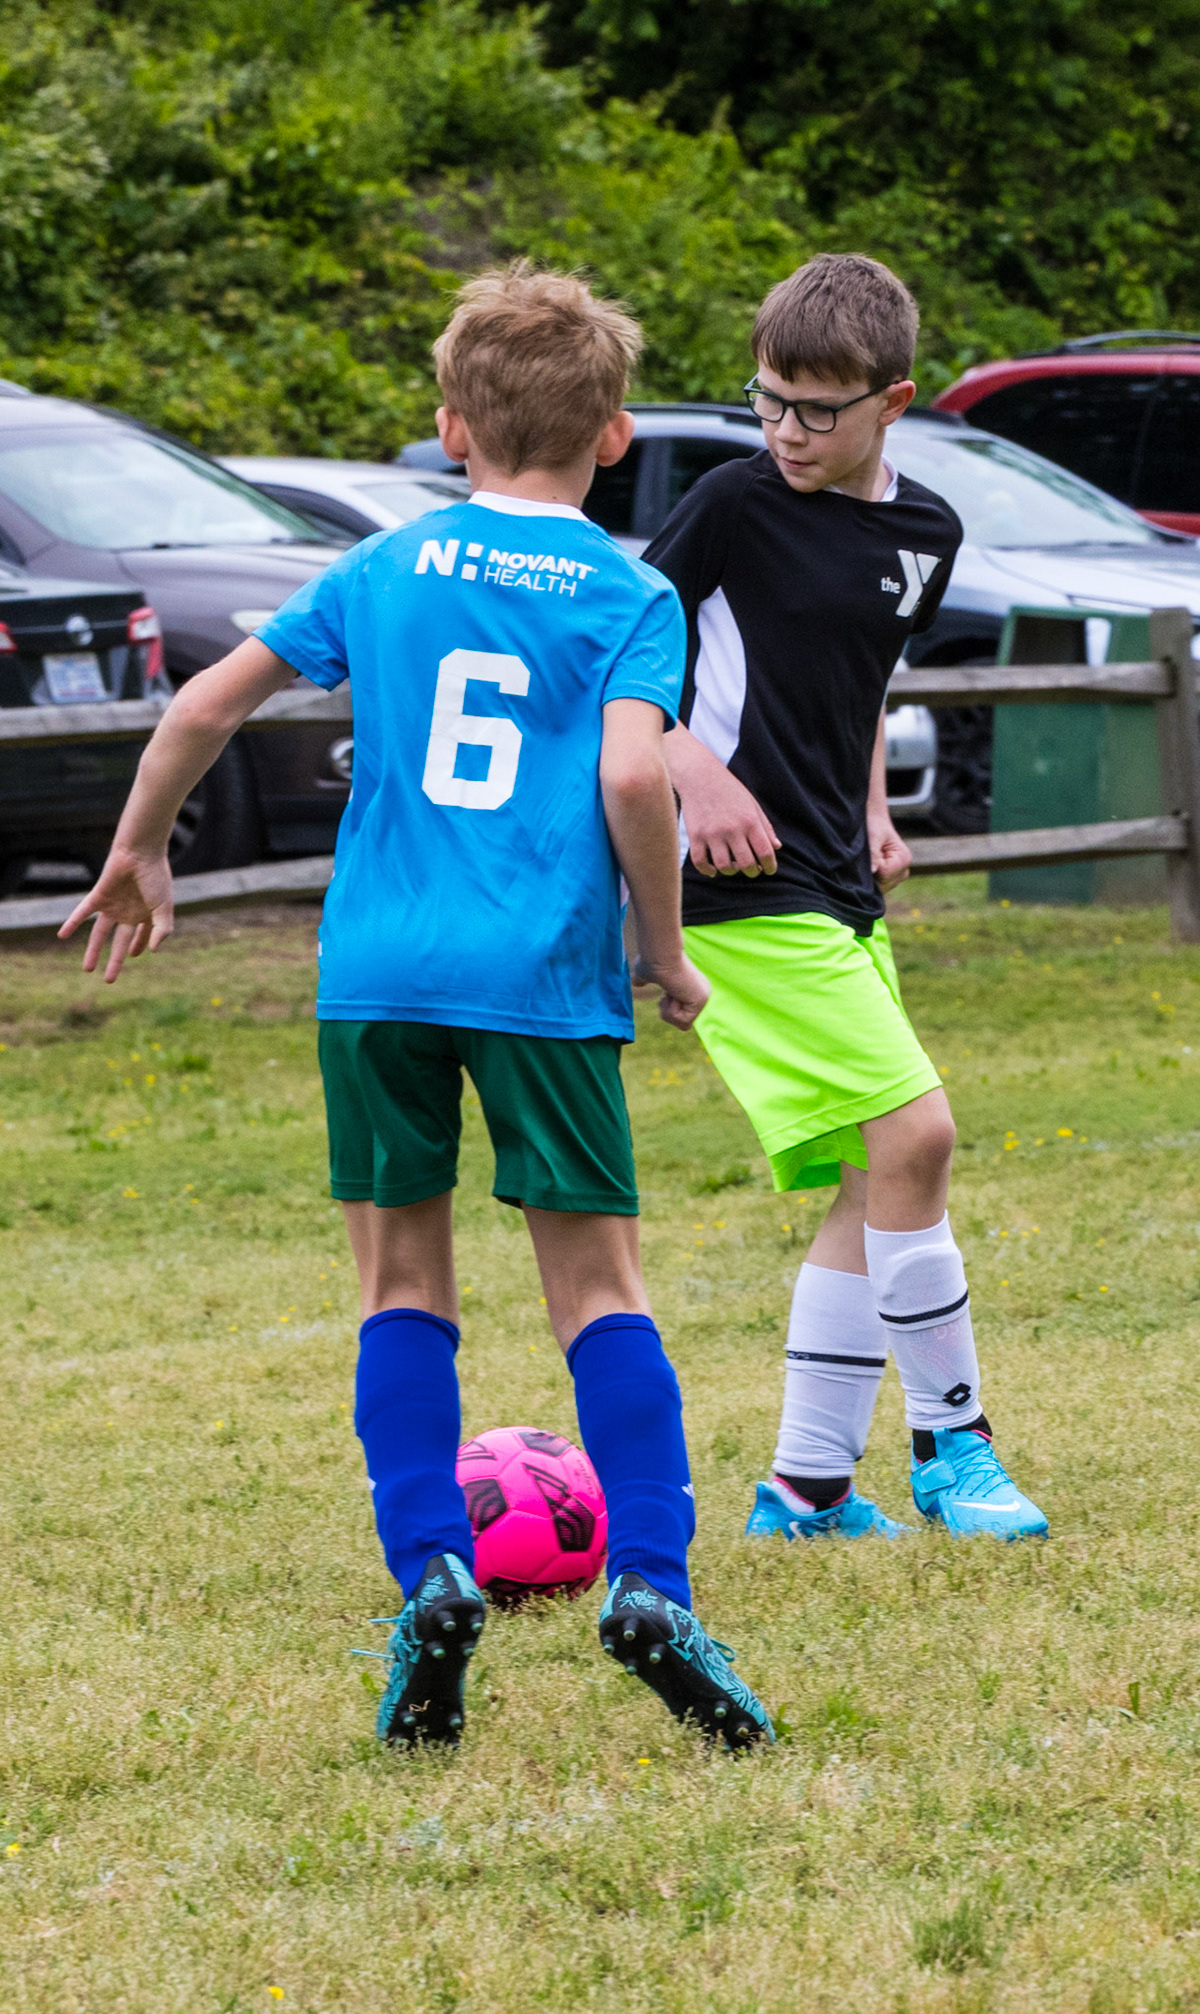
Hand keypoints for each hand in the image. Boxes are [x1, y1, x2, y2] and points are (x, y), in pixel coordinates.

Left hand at [58, 844, 174, 982]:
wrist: (140, 852)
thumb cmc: (156, 877)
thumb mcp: (165, 907)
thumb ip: (162, 930)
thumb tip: (152, 950)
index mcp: (145, 915)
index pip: (140, 938)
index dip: (137, 949)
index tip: (133, 956)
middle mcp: (127, 912)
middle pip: (119, 942)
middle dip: (115, 961)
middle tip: (109, 980)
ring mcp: (112, 906)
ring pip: (99, 933)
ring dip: (93, 951)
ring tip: (87, 969)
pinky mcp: (99, 897)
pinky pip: (82, 913)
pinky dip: (72, 923)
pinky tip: (62, 936)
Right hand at [632, 952, 710, 1031]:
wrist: (657, 955)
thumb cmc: (651, 960)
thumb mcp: (646, 974)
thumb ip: (644, 980)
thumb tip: (636, 982)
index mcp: (691, 987)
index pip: (680, 1014)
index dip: (667, 1008)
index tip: (665, 991)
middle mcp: (701, 992)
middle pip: (682, 1022)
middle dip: (669, 1010)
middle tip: (667, 992)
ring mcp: (703, 997)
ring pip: (683, 1024)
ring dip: (669, 1010)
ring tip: (670, 991)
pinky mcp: (700, 1001)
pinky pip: (684, 1023)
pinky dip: (672, 1011)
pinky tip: (673, 993)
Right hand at [677, 766, 779, 878]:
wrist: (699, 776)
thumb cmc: (729, 790)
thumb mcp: (752, 804)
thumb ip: (765, 826)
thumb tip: (777, 847)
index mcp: (750, 821)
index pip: (765, 852)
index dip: (770, 866)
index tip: (769, 870)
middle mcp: (732, 829)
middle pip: (746, 864)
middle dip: (752, 872)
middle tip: (752, 870)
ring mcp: (712, 833)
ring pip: (724, 866)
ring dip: (731, 871)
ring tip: (732, 866)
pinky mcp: (695, 835)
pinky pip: (701, 862)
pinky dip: (708, 870)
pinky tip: (713, 870)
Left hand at [868, 810, 911, 892]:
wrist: (875, 821)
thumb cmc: (875, 825)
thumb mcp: (873, 836)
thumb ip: (873, 854)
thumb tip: (873, 871)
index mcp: (904, 859)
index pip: (884, 874)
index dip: (873, 866)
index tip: (871, 853)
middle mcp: (904, 870)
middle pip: (884, 885)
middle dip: (872, 874)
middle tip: (868, 857)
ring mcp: (898, 876)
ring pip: (881, 887)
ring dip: (872, 877)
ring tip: (870, 860)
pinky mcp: (890, 878)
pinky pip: (879, 886)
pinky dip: (872, 879)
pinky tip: (870, 867)